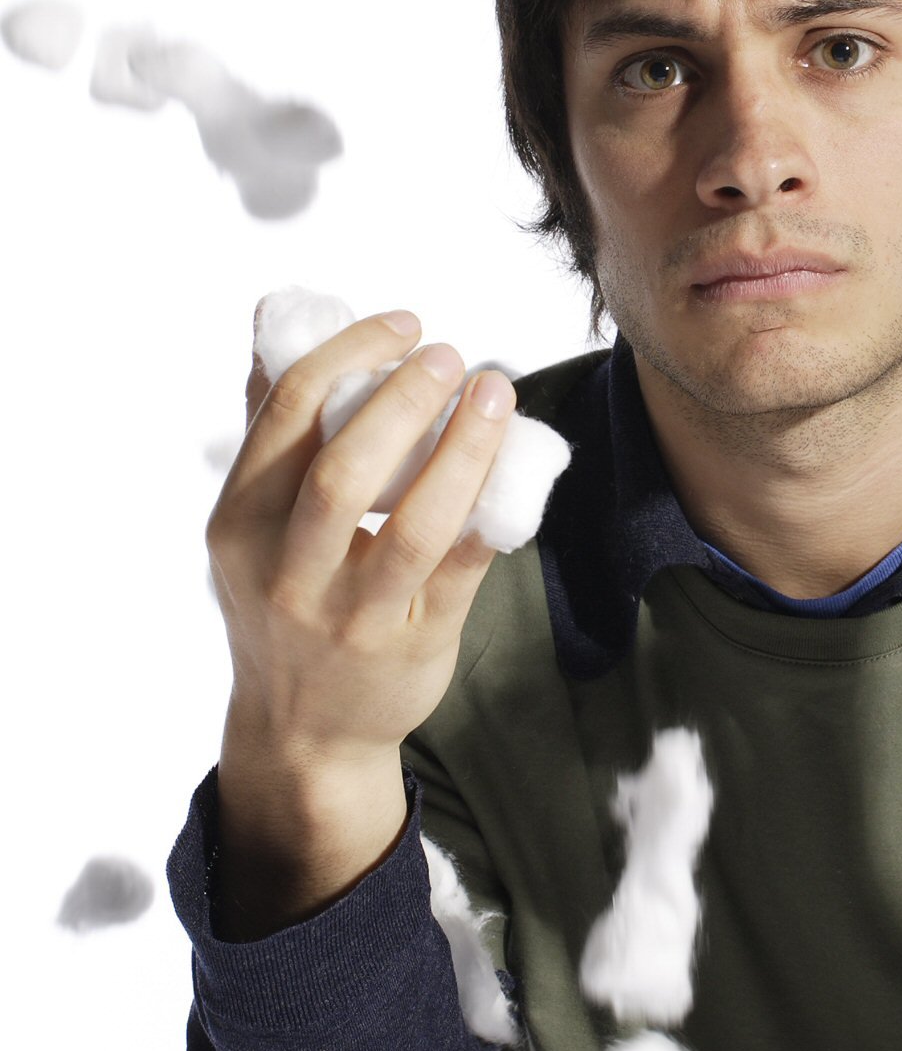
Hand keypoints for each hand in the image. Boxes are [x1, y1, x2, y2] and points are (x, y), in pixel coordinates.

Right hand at [207, 306, 516, 765]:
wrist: (304, 731)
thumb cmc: (284, 599)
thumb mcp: (251, 524)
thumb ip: (270, 427)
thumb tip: (276, 319)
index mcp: (239, 524)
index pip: (285, 416)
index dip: (348, 356)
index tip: (402, 325)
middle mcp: (287, 572)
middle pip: (345, 469)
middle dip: (405, 400)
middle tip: (452, 356)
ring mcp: (351, 616)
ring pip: (415, 524)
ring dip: (463, 450)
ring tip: (496, 395)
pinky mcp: (412, 644)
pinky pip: (461, 570)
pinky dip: (490, 513)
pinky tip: (514, 470)